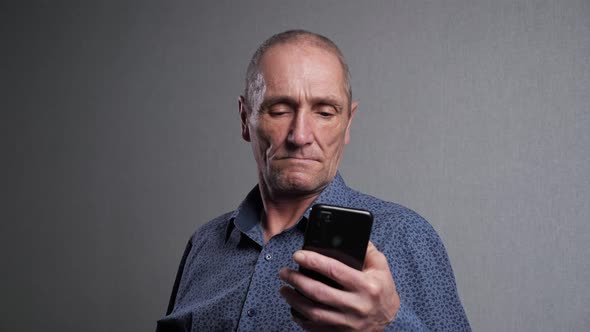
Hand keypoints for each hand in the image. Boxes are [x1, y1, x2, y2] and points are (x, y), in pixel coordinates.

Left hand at [279, 242, 399, 330]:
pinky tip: (293, 308)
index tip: (298, 255)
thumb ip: (367, 250)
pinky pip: (316, 328)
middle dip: (297, 281)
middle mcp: (357, 305)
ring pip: (314, 312)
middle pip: (319, 292)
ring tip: (283, 289)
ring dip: (294, 300)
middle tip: (284, 272)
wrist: (390, 319)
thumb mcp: (381, 267)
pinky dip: (301, 318)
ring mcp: (348, 322)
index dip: (314, 262)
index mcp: (366, 286)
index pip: (335, 271)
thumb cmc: (382, 289)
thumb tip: (348, 235)